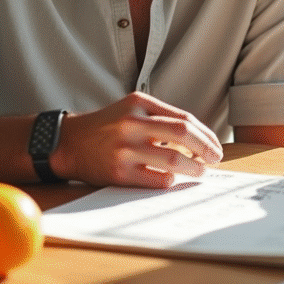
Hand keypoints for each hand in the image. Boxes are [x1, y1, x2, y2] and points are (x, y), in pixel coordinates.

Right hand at [53, 92, 223, 187]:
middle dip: (206, 149)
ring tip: (200, 171)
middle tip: (215, 159)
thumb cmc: (107, 127)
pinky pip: (157, 179)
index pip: (184, 118)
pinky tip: (174, 179)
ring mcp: (125, 148)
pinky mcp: (119, 172)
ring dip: (194, 168)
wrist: (69, 143)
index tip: (215, 146)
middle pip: (183, 134)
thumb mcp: (132, 109)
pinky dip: (171, 180)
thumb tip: (200, 139)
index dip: (205, 134)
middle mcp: (132, 123)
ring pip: (174, 160)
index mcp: (139, 103)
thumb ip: (161, 118)